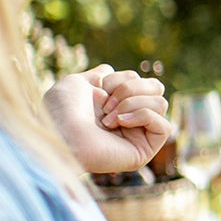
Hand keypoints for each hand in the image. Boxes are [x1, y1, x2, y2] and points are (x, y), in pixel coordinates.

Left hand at [44, 66, 171, 174]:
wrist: (57, 132)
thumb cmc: (61, 109)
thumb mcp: (79, 82)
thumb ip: (98, 75)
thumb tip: (109, 69)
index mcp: (115, 104)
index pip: (140, 80)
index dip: (121, 79)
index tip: (99, 88)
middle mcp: (129, 119)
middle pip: (157, 88)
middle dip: (130, 88)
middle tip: (106, 105)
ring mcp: (137, 136)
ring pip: (161, 104)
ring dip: (132, 103)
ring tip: (108, 118)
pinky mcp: (144, 151)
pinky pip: (164, 125)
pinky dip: (143, 116)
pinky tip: (119, 123)